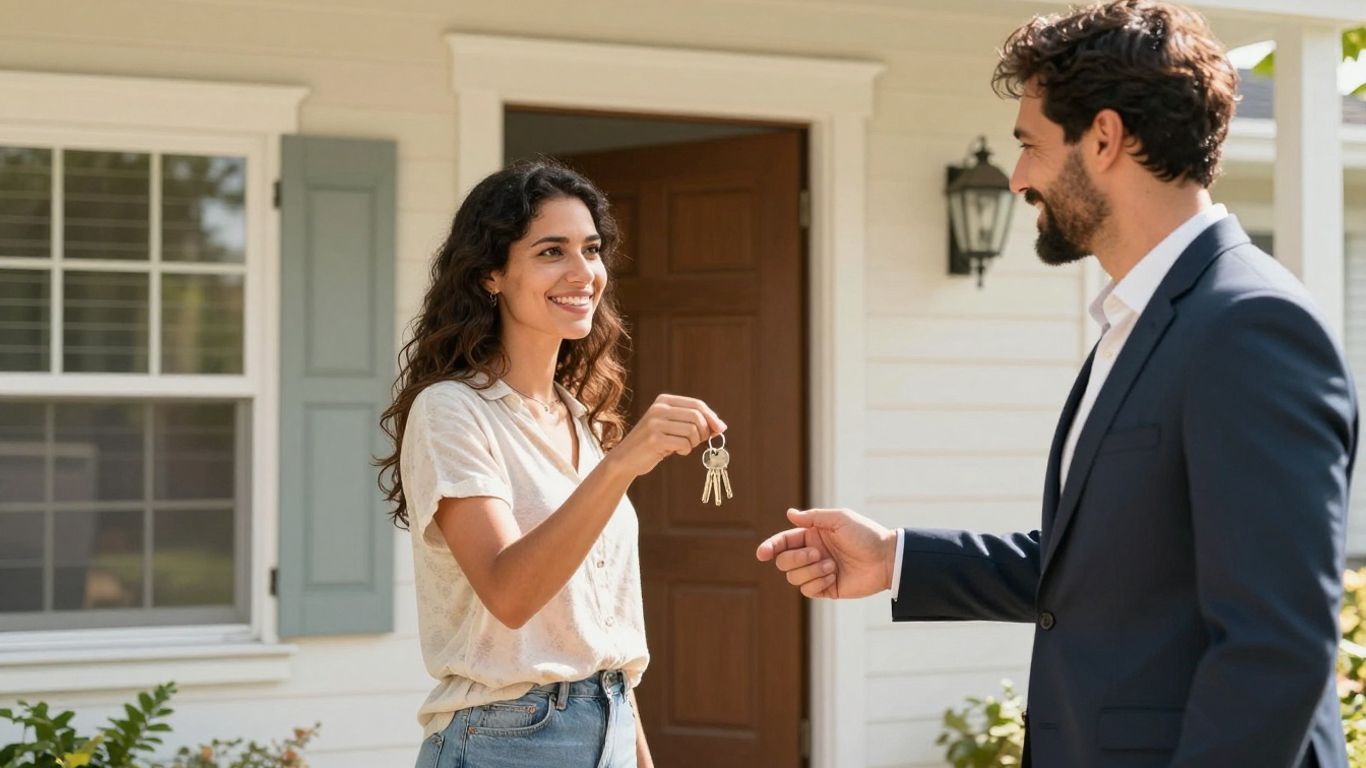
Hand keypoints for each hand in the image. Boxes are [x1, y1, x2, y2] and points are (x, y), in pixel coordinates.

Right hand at [608, 394, 725, 477]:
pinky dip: (685, 450)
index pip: (697, 405)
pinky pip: (684, 443)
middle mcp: (659, 408)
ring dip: (694, 443)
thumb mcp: (673, 428)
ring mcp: (655, 422)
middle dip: (704, 432)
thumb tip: (721, 427)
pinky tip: (675, 452)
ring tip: (683, 447)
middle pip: (697, 417)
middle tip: (698, 442)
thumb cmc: (655, 444)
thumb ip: (694, 424)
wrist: (626, 459)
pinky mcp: (654, 438)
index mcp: (664, 400)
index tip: (720, 430)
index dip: (712, 417)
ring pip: (693, 430)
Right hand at [755, 508, 896, 598]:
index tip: (762, 554)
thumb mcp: (839, 519)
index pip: (783, 542)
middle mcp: (811, 554)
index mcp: (812, 536)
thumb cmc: (865, 534)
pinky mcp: (825, 589)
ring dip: (811, 571)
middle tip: (818, 554)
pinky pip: (807, 590)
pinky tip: (833, 576)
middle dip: (797, 559)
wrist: (886, 559)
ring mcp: (818, 572)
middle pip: (784, 562)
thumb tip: (789, 514)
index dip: (769, 547)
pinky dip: (817, 582)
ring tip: (832, 566)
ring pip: (794, 577)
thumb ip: (813, 518)